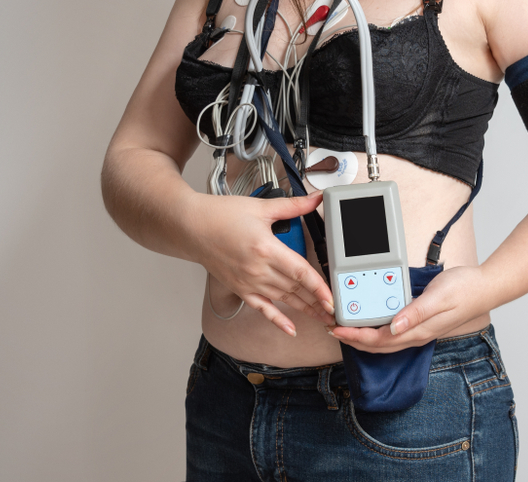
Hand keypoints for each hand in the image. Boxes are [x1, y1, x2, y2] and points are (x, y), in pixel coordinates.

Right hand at [193, 191, 335, 335]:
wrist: (190, 227)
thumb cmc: (220, 215)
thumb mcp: (261, 207)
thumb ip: (292, 206)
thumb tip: (315, 199)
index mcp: (266, 248)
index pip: (300, 272)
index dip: (319, 287)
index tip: (332, 299)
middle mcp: (258, 269)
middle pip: (295, 289)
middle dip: (318, 301)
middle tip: (337, 311)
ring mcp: (248, 282)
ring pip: (284, 299)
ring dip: (305, 309)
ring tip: (323, 318)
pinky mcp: (240, 288)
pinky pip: (262, 308)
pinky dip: (277, 320)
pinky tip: (291, 329)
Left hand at [328, 265, 490, 353]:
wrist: (485, 288)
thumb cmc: (464, 290)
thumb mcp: (438, 297)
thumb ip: (416, 313)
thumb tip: (394, 327)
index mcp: (417, 331)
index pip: (379, 341)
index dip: (355, 337)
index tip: (337, 329)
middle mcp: (416, 334)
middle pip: (377, 345)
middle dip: (353, 339)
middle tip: (332, 328)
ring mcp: (419, 330)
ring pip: (384, 341)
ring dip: (362, 336)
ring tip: (345, 326)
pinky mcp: (421, 323)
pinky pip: (393, 331)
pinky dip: (376, 328)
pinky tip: (370, 319)